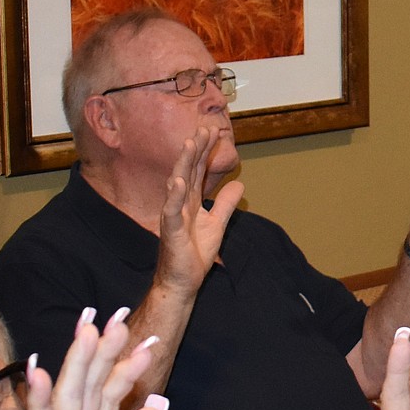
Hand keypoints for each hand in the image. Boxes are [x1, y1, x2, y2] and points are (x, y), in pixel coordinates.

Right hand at [21, 313, 164, 409]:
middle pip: (87, 388)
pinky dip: (40, 402)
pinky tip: (37, 372)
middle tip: (112, 313)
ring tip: (85, 327)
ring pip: (68, 400)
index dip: (126, 367)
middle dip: (100, 350)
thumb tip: (158, 404)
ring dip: (75, 363)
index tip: (146, 338)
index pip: (110, 397)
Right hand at [156, 127, 243, 292]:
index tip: (214, 132)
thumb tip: (239, 184)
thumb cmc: (194, 254)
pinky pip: (171, 211)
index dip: (205, 152)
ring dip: (184, 164)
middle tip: (204, 128)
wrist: (182, 281)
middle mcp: (180, 204)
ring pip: (178, 184)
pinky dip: (174, 196)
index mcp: (190, 201)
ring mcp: (173, 216)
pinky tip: (178, 182)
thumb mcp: (217, 224)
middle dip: (196, 149)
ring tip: (190, 144)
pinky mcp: (170, 231)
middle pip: (188, 171)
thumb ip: (225, 203)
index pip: (198, 171)